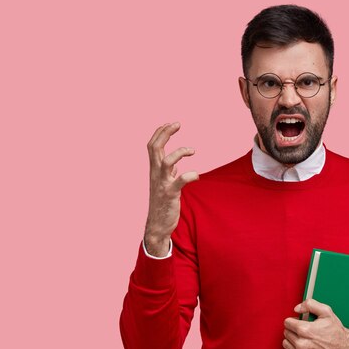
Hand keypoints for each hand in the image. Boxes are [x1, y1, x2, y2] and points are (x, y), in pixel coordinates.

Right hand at [144, 122, 198, 255]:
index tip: (171, 124)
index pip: (152, 145)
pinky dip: (189, 175)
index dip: (160, 132)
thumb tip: (175, 166)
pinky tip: (196, 176)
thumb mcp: (164, 185)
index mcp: (154, 170)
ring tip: (193, 150)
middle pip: (154, 148)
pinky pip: (180, 181)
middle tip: (178, 124)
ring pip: (166, 161)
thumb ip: (168, 173)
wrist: (157, 225)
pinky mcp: (170, 194)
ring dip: (180, 152)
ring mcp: (162, 183)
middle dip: (165, 133)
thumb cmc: (163, 203)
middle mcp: (155, 174)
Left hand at [282, 299, 348, 348]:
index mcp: (305, 330)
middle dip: (293, 330)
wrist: (346, 348)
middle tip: (304, 331)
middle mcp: (302, 344)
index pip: (287, 323)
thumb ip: (310, 304)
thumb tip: (297, 308)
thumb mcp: (326, 311)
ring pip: (286, 345)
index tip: (300, 322)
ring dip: (292, 341)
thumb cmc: (336, 331)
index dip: (294, 320)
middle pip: (286, 333)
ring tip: (304, 340)